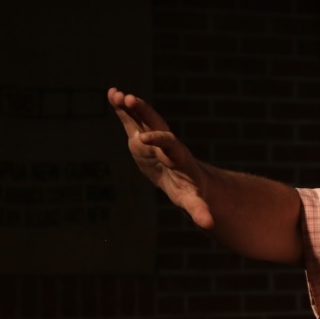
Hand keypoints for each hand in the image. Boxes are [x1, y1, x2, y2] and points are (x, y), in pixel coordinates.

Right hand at [107, 87, 212, 228]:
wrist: (186, 179)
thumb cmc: (191, 191)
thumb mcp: (194, 201)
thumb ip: (199, 210)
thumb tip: (208, 224)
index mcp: (177, 157)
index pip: (169, 145)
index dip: (158, 140)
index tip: (145, 138)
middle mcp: (165, 143)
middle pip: (156, 124)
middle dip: (144, 112)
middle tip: (129, 99)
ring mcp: (153, 139)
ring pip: (142, 118)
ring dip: (130, 106)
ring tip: (115, 94)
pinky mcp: (141, 138)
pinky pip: (132, 120)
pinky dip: (122, 109)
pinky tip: (111, 93)